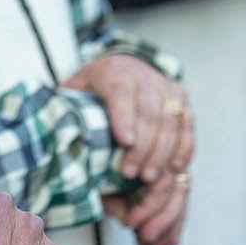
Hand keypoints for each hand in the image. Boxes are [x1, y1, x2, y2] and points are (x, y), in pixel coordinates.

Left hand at [63, 56, 192, 244]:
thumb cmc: (91, 90)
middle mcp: (143, 75)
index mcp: (113, 71)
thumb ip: (66, 111)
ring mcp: (166, 86)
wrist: (121, 66)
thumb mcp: (73, 93)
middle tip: (132, 174)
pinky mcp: (182, 99)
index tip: (123, 143)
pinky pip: (187, 125)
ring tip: (149, 178)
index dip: (123, 117)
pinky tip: (175, 168)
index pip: (120, 92)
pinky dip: (184, 148)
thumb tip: (57, 137)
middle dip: (143, 146)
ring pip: (171, 120)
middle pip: (149, 111)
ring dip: (162, 152)